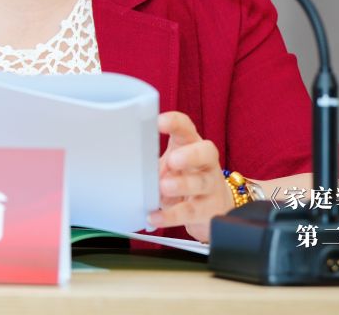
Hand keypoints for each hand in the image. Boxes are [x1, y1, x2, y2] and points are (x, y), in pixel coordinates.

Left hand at [147, 111, 233, 242]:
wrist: (210, 207)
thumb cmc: (184, 178)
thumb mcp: (168, 164)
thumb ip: (152, 160)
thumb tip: (127, 163)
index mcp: (192, 145)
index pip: (186, 128)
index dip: (174, 123)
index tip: (158, 122)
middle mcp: (206, 162)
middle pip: (206, 152)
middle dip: (190, 155)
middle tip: (172, 160)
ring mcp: (210, 185)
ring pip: (201, 183)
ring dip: (182, 185)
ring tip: (163, 187)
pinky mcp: (209, 210)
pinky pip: (191, 212)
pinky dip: (171, 216)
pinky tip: (155, 217)